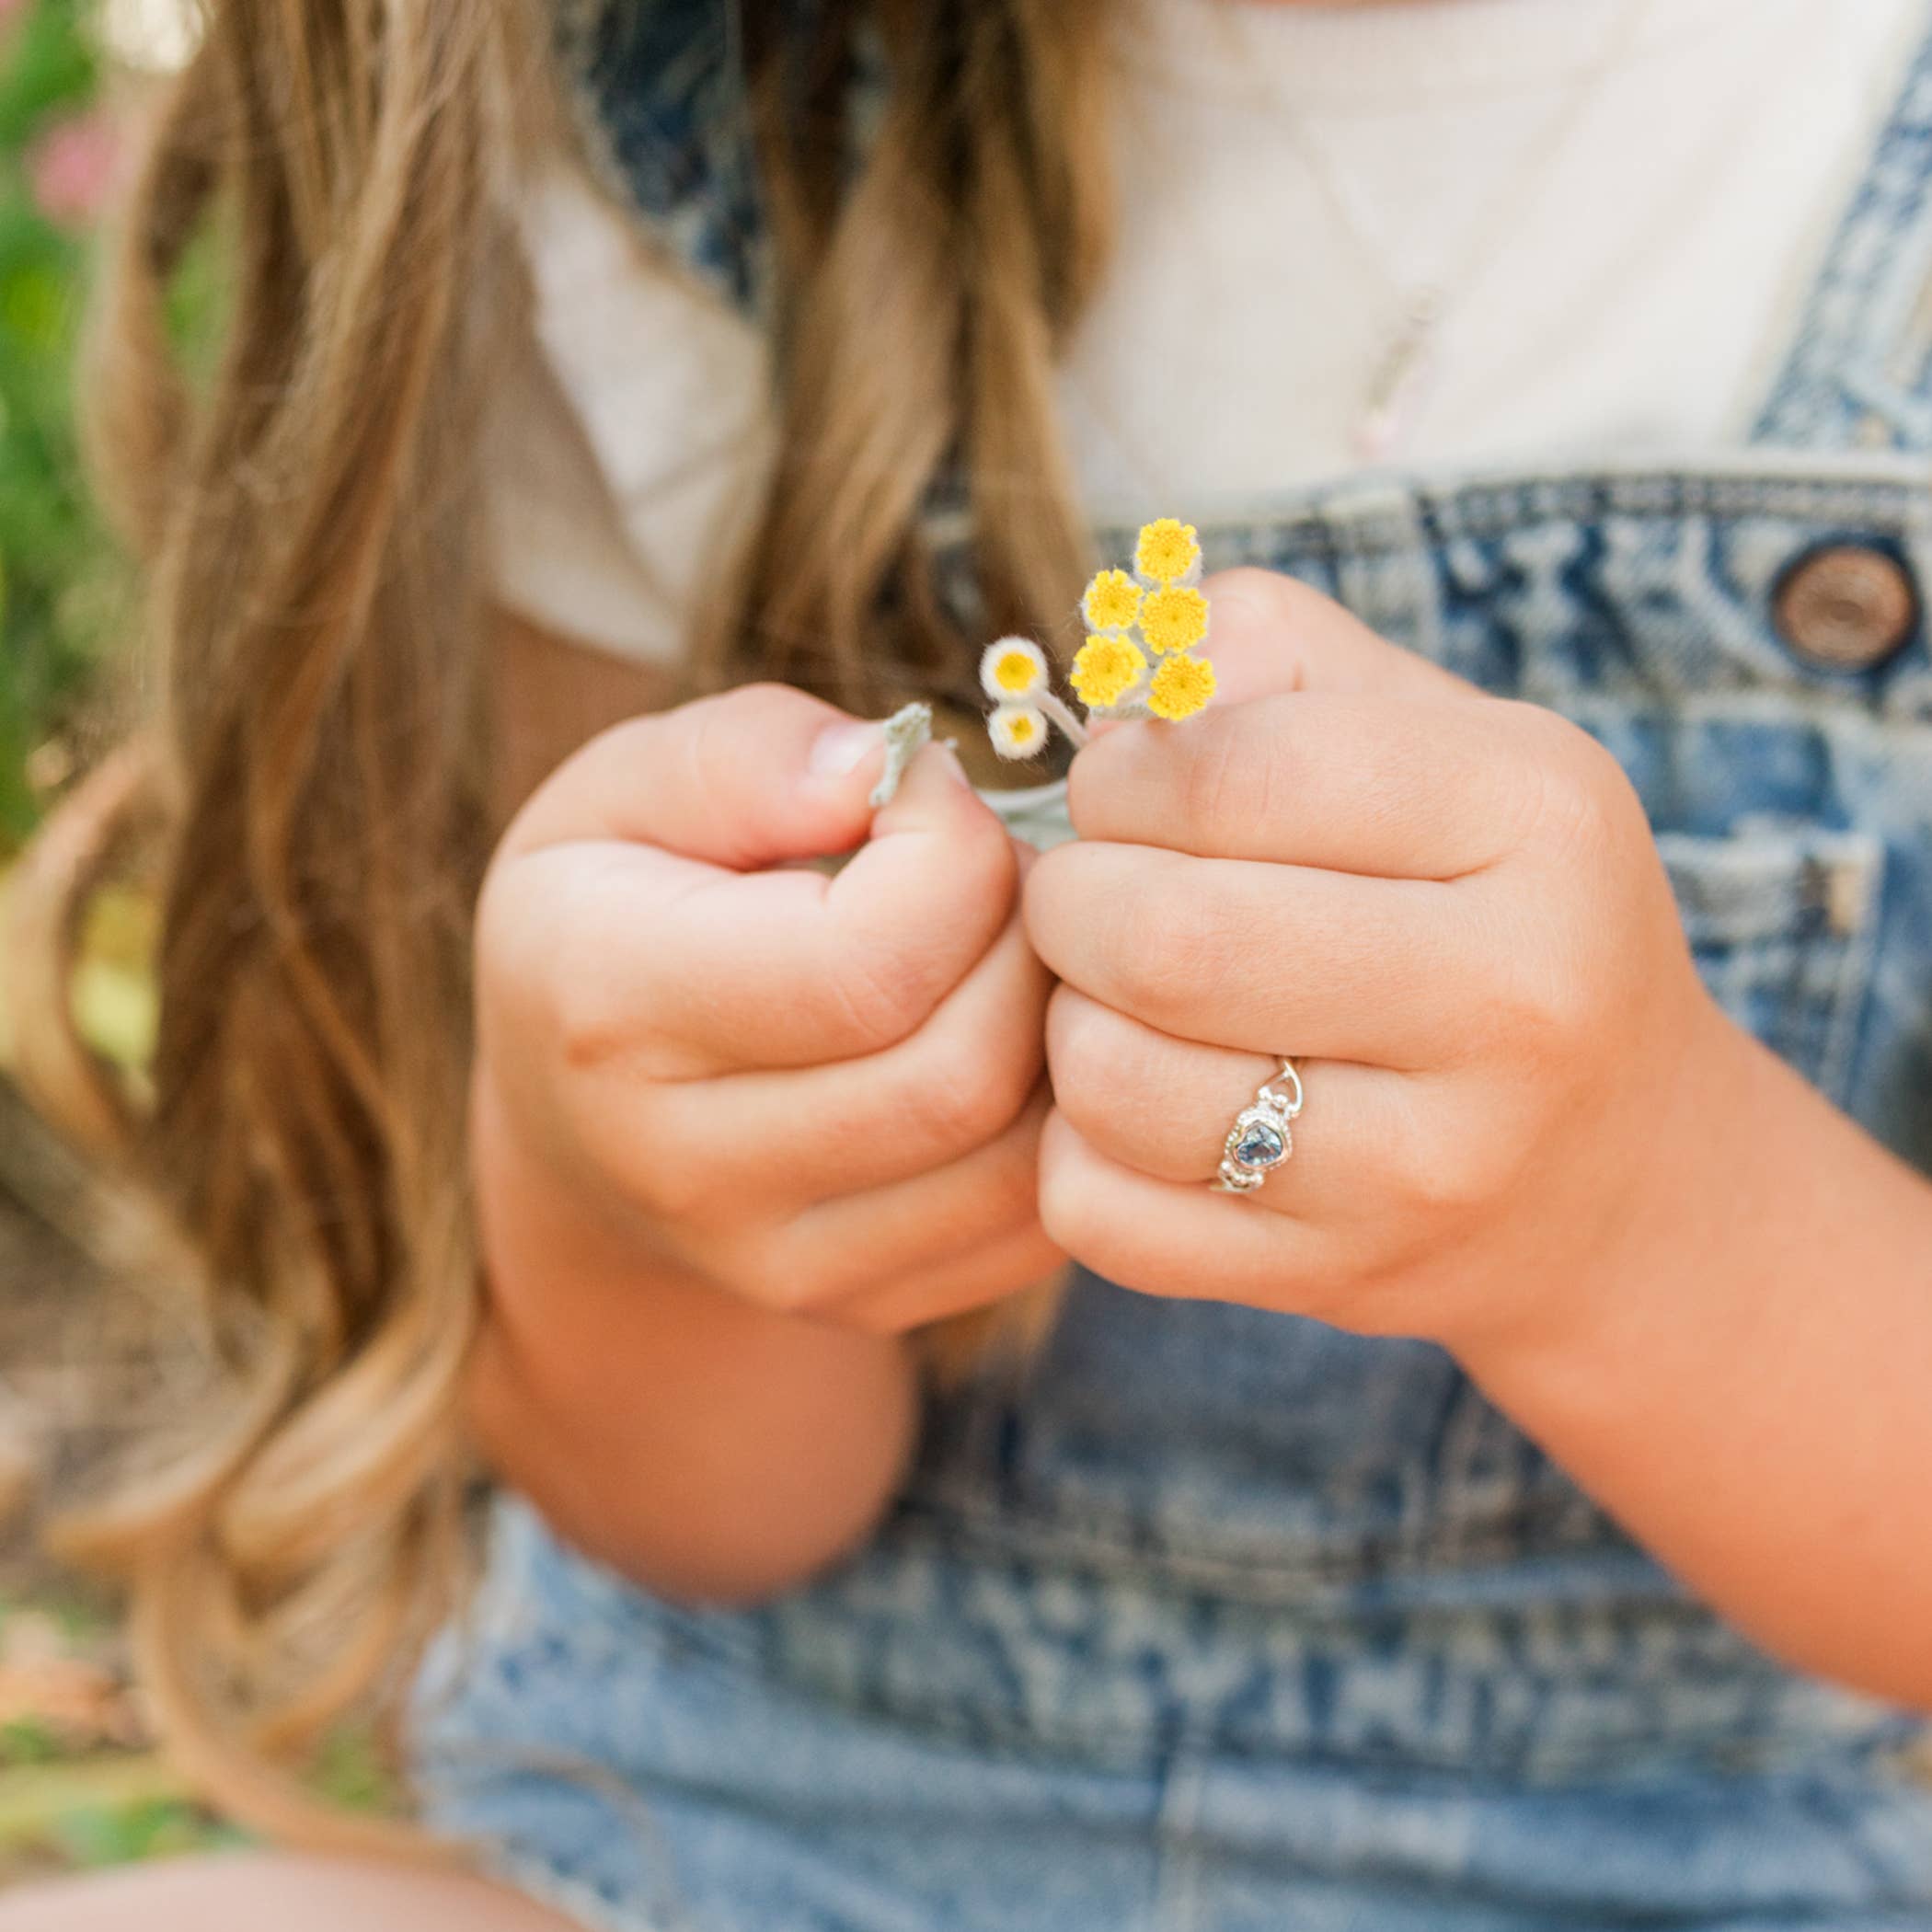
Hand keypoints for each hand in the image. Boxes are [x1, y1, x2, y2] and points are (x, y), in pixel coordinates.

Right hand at [474, 683, 1060, 1337]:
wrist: (575, 1123)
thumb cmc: (612, 915)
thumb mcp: (619, 790)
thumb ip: (743, 756)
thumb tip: (880, 771)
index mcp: (610, 1009)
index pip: (871, 960)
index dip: (955, 851)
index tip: (928, 799)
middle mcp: (686, 1167)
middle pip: (964, 1067)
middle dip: (1025, 938)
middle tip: (990, 872)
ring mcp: (779, 1263)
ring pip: (1022, 1160)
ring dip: (1058, 1030)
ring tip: (1001, 950)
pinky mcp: (863, 1304)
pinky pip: (1037, 1222)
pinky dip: (1064, 1120)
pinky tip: (1010, 1040)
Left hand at [1025, 569, 1734, 1354]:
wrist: (1610, 1161)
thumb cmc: (1479, 903)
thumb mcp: (1426, 732)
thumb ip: (1254, 652)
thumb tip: (1102, 704)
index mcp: (1537, 813)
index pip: (1223, 774)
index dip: (1118, 778)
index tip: (1124, 796)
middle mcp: (1516, 998)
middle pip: (1162, 937)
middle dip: (1071, 901)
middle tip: (1090, 897)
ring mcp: (1436, 1166)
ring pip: (1111, 1085)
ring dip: (1069, 1025)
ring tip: (1120, 1000)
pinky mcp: (1344, 1277)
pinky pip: (1102, 1211)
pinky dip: (1080, 1150)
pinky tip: (1144, 1109)